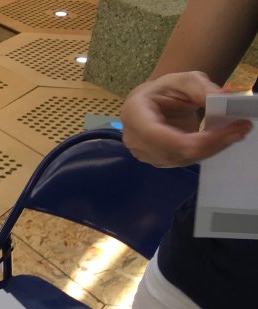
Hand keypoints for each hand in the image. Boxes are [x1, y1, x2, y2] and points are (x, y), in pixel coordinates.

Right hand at [121, 71, 252, 166]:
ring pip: (183, 159)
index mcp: (134, 114)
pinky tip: (223, 138)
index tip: (230, 128)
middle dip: (212, 143)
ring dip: (213, 148)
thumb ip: (202, 88)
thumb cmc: (165, 89)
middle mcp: (135, 140)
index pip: (162, 137)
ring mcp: (145, 154)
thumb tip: (225, 101)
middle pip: (176, 151)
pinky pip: (186, 161)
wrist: (154, 103)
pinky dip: (207, 150)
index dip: (196, 139)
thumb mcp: (184, 79)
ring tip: (236, 131)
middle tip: (242, 128)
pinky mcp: (158, 161)